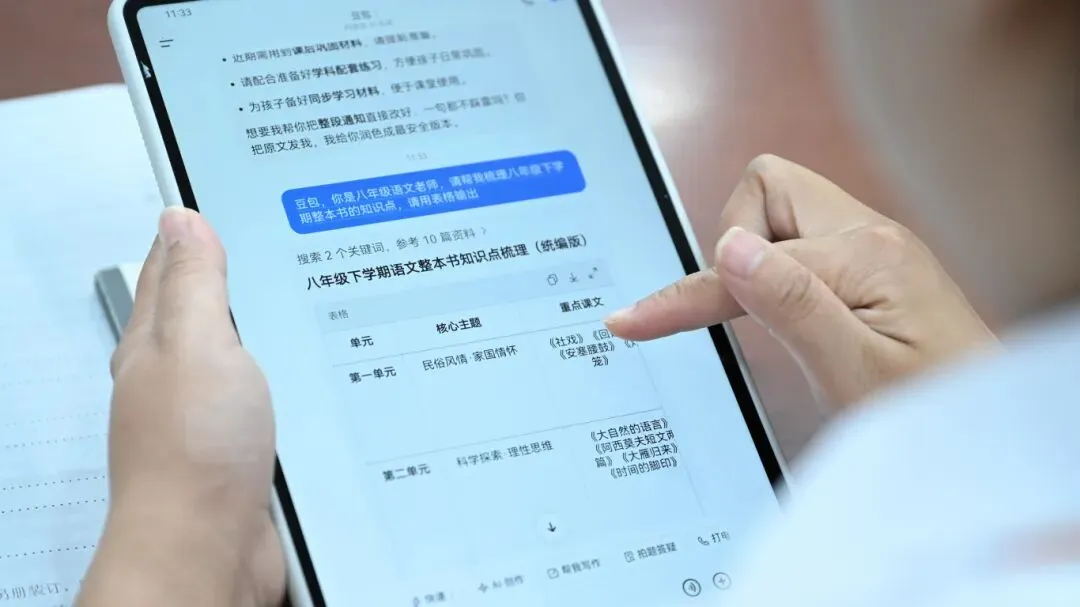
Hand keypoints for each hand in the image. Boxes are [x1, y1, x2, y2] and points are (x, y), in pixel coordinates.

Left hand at [77, 207, 283, 606]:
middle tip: (268, 241)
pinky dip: (289, 382)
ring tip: (301, 300)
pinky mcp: (245, 451)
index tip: (221, 202)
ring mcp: (213, 417)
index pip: (173, 270)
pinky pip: (270, 401)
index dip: (194, 234)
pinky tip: (315, 377)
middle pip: (207, 312)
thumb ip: (195, 284)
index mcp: (157, 343)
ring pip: (244, 358)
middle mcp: (180, 377)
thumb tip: (183, 220)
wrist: (207, 550)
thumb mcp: (195, 346)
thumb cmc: (190, 453)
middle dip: (235, 278)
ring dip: (268, 333)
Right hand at [605, 155, 996, 409]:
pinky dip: (771, 268)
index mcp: (864, 254)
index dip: (685, 295)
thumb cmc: (933, 409)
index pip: (747, 261)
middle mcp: (868, 235)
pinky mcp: (866, 267)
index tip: (632, 321)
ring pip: (778, 210)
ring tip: (762, 316)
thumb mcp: (856, 372)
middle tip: (736, 307)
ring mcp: (869, 247)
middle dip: (731, 240)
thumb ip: (792, 304)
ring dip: (752, 255)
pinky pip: (797, 241)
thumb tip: (728, 247)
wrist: (992, 436)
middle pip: (766, 188)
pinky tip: (778, 310)